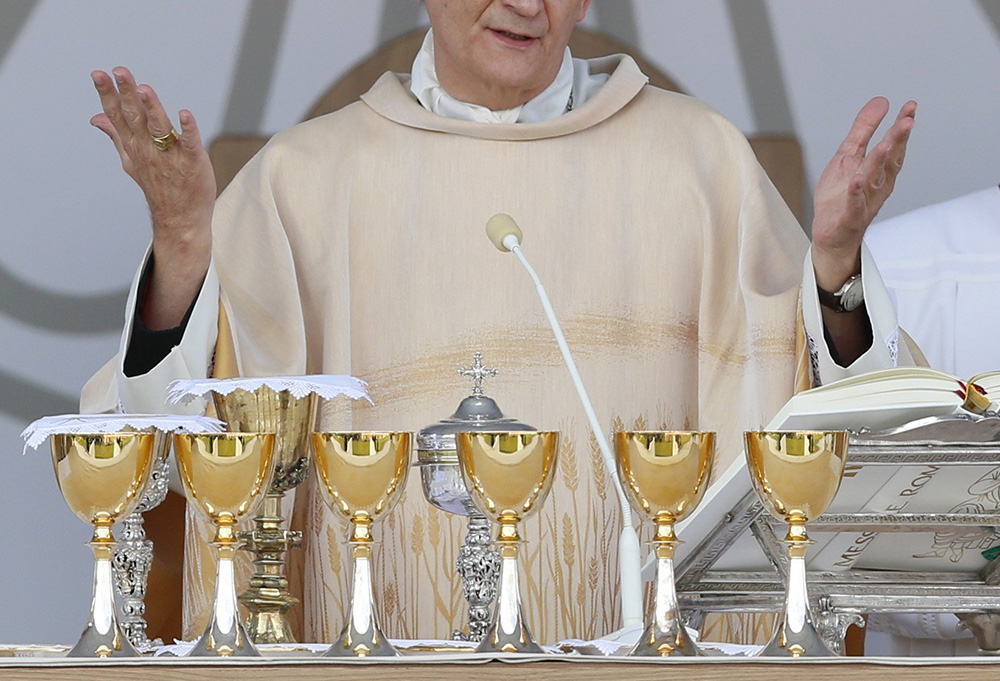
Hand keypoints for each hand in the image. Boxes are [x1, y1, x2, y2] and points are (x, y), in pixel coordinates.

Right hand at [91, 67, 214, 327]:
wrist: (180, 220)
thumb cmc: (158, 186)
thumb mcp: (131, 161)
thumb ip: (116, 136)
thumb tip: (95, 117)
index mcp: (133, 147)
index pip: (117, 117)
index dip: (108, 95)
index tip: (98, 73)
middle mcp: (148, 150)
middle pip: (136, 118)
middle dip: (126, 94)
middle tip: (120, 71)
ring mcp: (170, 157)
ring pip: (159, 129)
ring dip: (152, 109)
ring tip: (145, 89)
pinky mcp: (193, 163)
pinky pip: (189, 144)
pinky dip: (187, 130)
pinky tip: (185, 114)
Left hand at [811, 97, 916, 290]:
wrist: (830, 233)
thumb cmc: (841, 194)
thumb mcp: (849, 156)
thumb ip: (863, 130)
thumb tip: (881, 101)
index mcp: (879, 170)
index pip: (894, 145)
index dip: (902, 127)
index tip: (910, 107)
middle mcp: (877, 185)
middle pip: (889, 161)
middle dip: (898, 141)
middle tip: (907, 121)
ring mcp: (865, 201)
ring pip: (874, 180)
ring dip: (879, 163)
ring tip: (884, 144)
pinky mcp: (849, 217)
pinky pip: (854, 205)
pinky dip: (856, 193)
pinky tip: (857, 179)